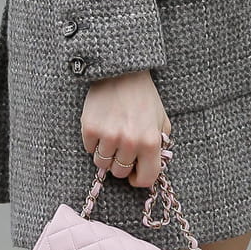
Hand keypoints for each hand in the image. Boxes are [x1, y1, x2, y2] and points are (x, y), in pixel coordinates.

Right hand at [81, 70, 171, 189]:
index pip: (146, 178)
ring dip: (106, 154)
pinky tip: (101, 127)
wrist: (121, 71)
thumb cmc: (143, 96)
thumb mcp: (161, 120)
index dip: (139, 178)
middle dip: (121, 163)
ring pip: (102, 163)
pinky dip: (94, 142)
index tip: (135, 174)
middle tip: (122, 148)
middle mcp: (130, 141)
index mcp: (150, 141)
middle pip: (119, 172)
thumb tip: (150, 167)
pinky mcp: (90, 128)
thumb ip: (160, 146)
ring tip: (112, 137)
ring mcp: (108, 135)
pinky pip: (89, 149)